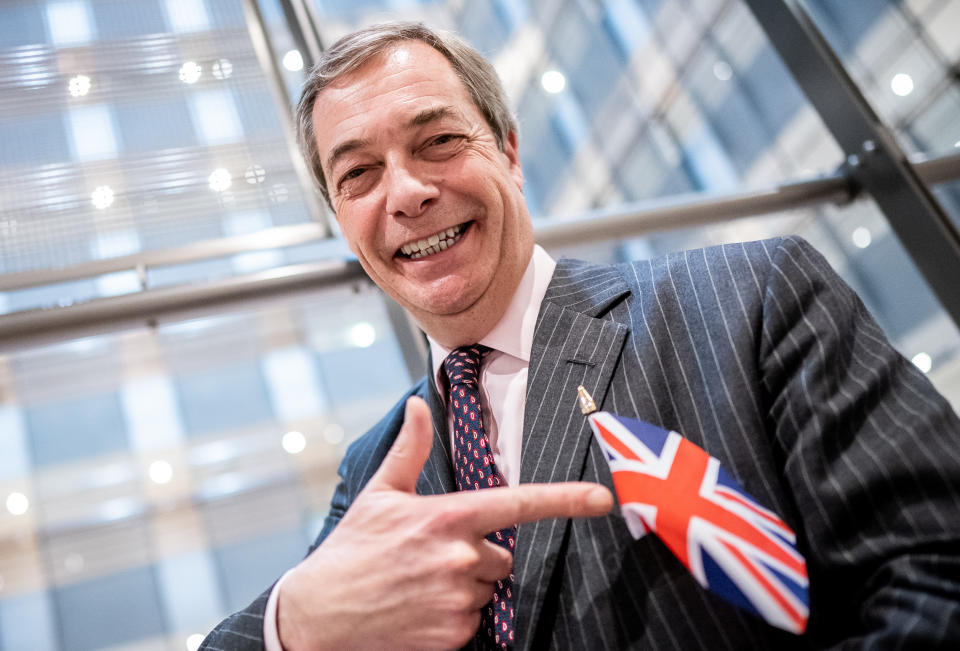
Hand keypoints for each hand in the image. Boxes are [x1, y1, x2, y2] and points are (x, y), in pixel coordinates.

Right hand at [277, 396, 612, 649]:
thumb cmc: (351, 550)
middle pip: (502, 556)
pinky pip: (476, 620)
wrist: (319, 615)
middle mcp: (459, 558)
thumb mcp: (380, 494)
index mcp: (446, 518)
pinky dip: (456, 615)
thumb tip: (419, 406)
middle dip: (478, 556)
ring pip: (490, 588)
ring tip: (421, 584)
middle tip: (432, 558)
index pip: (518, 505)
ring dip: (467, 586)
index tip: (601, 498)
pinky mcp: (454, 635)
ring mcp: (458, 600)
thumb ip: (410, 449)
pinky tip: (421, 608)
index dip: (565, 500)